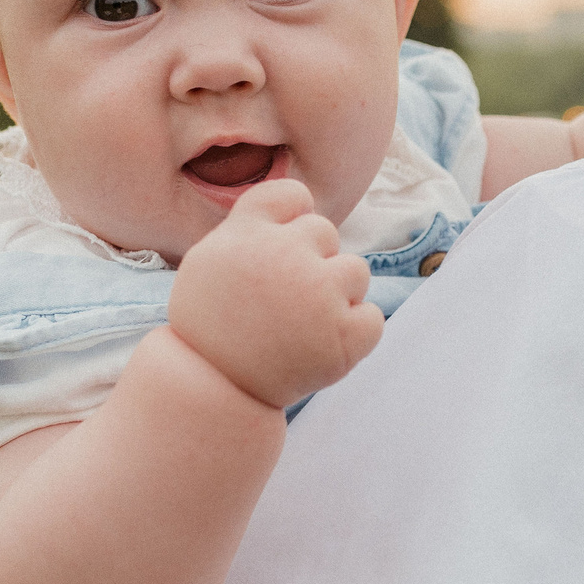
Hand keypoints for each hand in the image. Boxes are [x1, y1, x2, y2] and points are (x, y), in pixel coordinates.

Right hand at [166, 179, 384, 408]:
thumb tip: (303, 204)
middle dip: (313, 260)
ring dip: (339, 294)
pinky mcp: (343, 336)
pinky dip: (355, 333)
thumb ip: (251, 227)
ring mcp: (318, 294)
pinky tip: (321, 345)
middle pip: (325, 232)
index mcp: (247, 232)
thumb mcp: (210, 260)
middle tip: (285, 300)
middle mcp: (284, 254)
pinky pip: (373, 317)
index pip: (293, 194)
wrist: (212, 389)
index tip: (281, 248)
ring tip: (304, 324)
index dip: (293, 218)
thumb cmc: (210, 326)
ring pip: (357, 271)